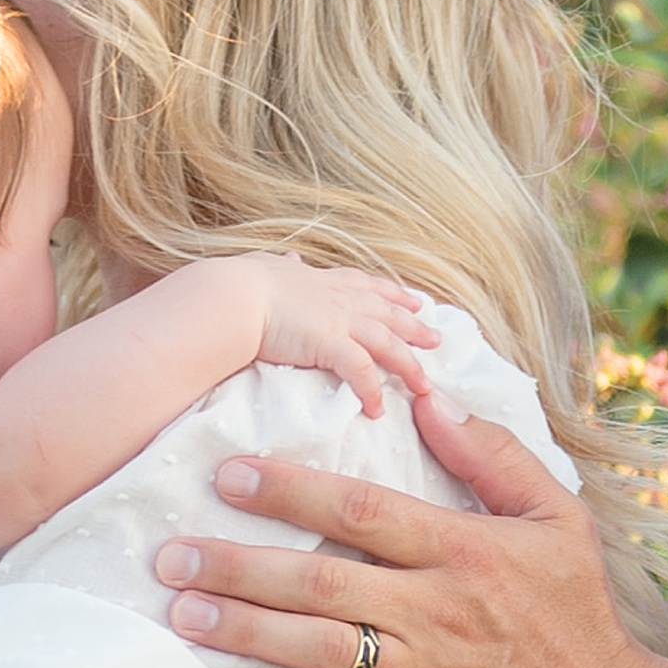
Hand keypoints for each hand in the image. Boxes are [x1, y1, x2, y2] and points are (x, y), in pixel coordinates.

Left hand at [153, 392, 667, 667]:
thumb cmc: (579, 616)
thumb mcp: (560, 520)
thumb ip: (494, 457)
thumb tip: (432, 401)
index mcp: (463, 552)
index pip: (361, 512)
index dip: (289, 491)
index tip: (228, 475)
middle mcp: (433, 612)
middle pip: (318, 582)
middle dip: (237, 565)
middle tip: (171, 555)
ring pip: (316, 648)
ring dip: (243, 631)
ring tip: (181, 613)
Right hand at [248, 252, 439, 413]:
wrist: (231, 296)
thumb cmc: (239, 283)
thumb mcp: (264, 266)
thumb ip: (280, 266)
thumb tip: (289, 258)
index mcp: (323, 281)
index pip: (366, 285)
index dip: (391, 294)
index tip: (412, 301)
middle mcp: (338, 299)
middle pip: (388, 313)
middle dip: (414, 326)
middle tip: (436, 338)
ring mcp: (339, 320)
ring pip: (387, 343)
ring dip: (408, 365)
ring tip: (423, 385)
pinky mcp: (331, 344)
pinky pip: (361, 371)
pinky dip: (371, 391)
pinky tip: (376, 409)